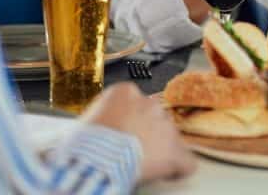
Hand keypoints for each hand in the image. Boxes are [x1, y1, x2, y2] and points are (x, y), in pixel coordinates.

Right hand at [82, 82, 196, 184]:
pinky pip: (186, 161)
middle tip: (130, 150)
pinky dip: (178, 169)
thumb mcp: (86, 121)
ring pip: (169, 137)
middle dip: (145, 133)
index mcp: (125, 93)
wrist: (92, 161)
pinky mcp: (174, 151)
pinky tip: (168, 174)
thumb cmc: (81, 144)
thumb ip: (103, 117)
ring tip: (141, 165)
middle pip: (154, 118)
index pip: (135, 103)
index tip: (122, 133)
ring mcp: (164, 126)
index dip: (129, 121)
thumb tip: (104, 128)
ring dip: (159, 149)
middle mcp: (149, 104)